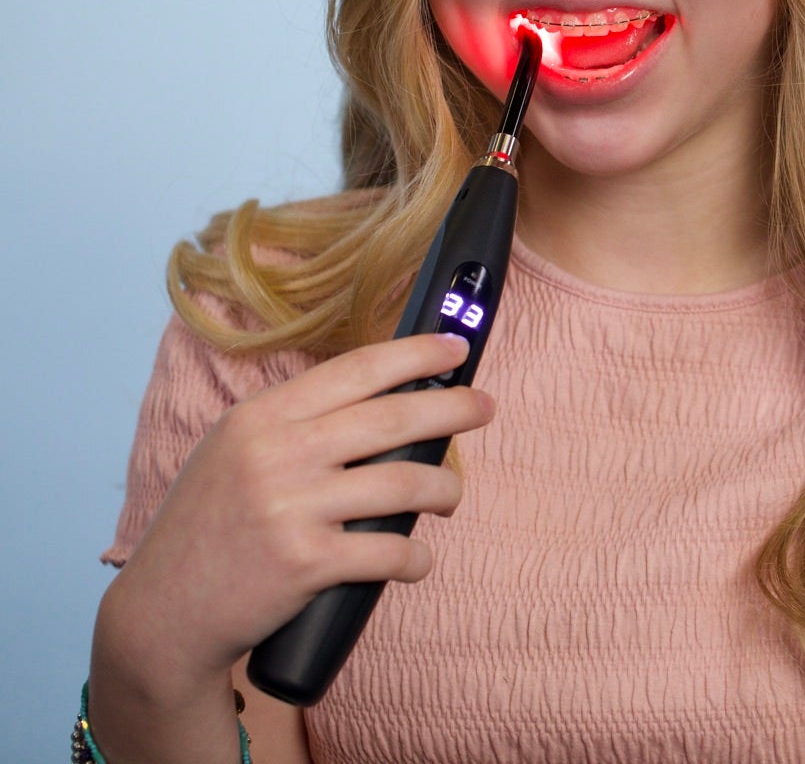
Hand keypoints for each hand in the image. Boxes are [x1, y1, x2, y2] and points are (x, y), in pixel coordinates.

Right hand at [97, 331, 494, 688]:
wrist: (161, 612)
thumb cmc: (207, 528)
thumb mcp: (232, 452)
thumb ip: (294, 423)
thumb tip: (382, 397)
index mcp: (260, 417)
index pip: (356, 369)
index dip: (415, 354)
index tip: (455, 349)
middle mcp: (276, 453)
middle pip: (393, 418)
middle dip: (452, 409)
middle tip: (484, 407)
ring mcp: (292, 508)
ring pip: (405, 484)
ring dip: (445, 490)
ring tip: (450, 496)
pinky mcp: (307, 562)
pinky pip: (390, 551)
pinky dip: (416, 558)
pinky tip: (418, 560)